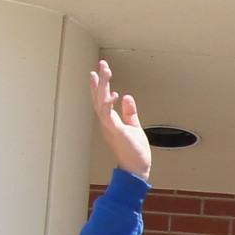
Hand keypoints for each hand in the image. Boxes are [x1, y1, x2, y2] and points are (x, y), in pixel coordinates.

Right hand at [88, 61, 150, 180]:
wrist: (137, 170)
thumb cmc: (135, 152)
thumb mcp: (134, 127)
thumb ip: (130, 112)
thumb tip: (127, 97)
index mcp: (110, 121)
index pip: (102, 99)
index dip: (99, 85)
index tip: (97, 71)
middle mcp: (106, 123)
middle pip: (99, 98)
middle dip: (99, 80)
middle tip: (101, 64)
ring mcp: (109, 127)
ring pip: (101, 103)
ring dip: (102, 87)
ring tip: (104, 72)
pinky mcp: (115, 132)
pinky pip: (108, 116)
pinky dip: (108, 104)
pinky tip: (113, 93)